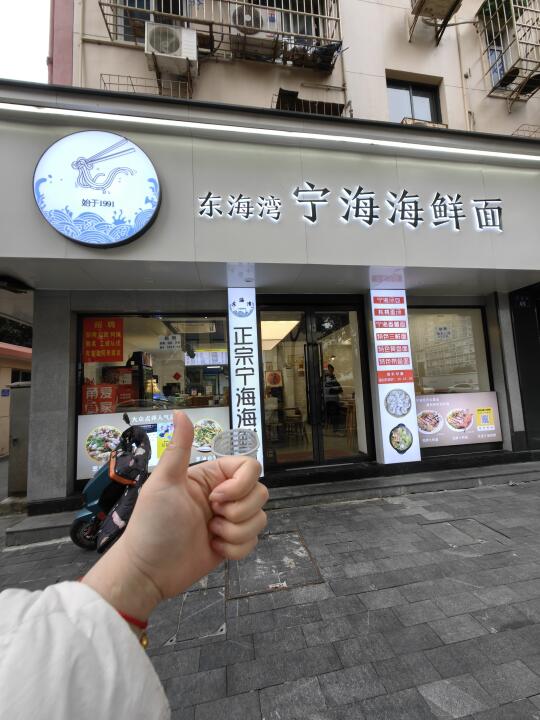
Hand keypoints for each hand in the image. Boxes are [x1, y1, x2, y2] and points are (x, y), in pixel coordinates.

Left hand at [83, 412, 267, 620]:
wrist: (148, 570)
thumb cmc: (151, 524)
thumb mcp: (164, 482)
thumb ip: (179, 448)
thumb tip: (180, 413)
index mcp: (210, 477)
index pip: (249, 467)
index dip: (240, 485)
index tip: (216, 498)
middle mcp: (223, 496)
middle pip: (260, 493)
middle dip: (239, 510)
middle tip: (211, 517)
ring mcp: (228, 521)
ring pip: (259, 519)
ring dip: (235, 531)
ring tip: (210, 534)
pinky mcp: (231, 544)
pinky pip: (253, 542)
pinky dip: (235, 549)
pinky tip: (213, 548)